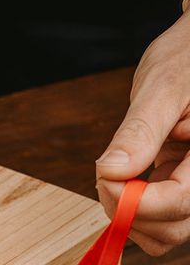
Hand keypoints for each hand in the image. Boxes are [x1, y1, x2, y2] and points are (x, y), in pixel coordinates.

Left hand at [96, 9, 189, 255]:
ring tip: (113, 176)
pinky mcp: (185, 177)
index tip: (103, 179)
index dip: (140, 202)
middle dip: (133, 212)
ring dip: (135, 214)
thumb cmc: (186, 58)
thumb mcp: (160, 88)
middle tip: (103, 177)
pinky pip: (166, 211)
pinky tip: (123, 179)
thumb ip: (139, 133)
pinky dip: (139, 206)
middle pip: (178, 225)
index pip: (183, 201)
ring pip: (172, 227)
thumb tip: (109, 171)